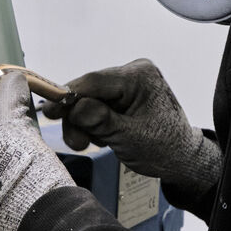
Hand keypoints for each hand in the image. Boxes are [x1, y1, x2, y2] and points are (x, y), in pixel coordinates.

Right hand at [43, 58, 221, 193]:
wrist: (181, 158)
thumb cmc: (164, 148)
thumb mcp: (129, 137)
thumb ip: (99, 120)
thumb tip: (72, 106)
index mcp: (139, 76)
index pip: (94, 81)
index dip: (68, 96)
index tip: (49, 110)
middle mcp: (132, 72)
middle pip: (88, 90)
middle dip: (78, 116)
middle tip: (78, 143)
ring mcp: (127, 83)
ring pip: (89, 99)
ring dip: (84, 123)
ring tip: (94, 144)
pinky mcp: (122, 94)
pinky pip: (97, 104)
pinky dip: (93, 122)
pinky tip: (103, 136)